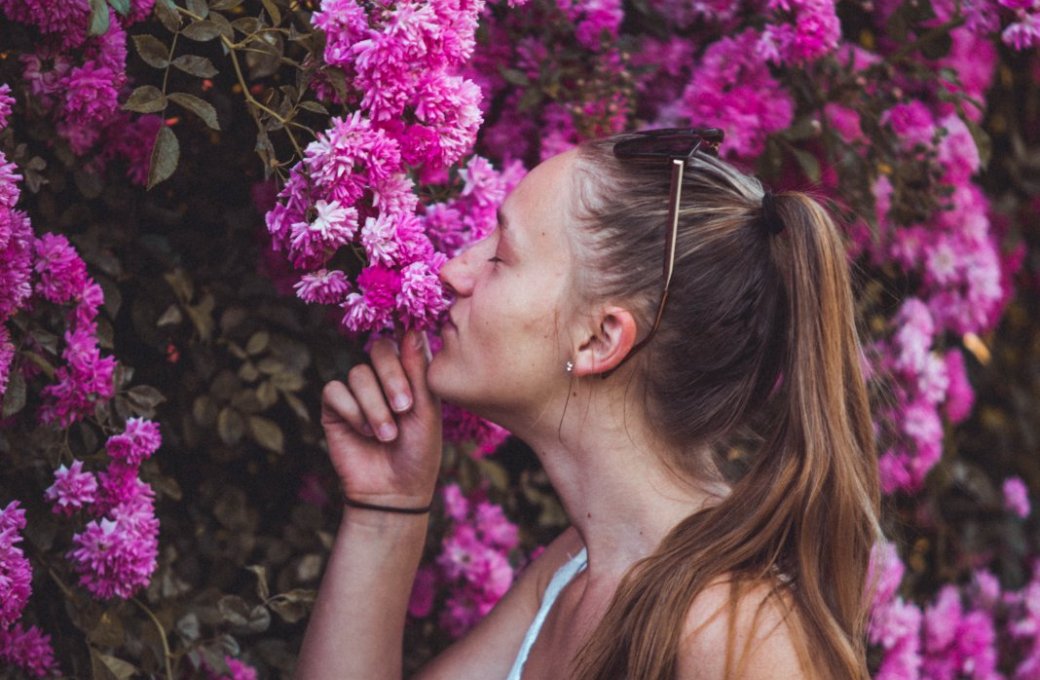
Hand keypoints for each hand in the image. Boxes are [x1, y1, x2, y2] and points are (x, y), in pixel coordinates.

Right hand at [320, 330, 441, 507]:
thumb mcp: (426, 411)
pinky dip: (354, 412)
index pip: (406, 341)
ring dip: (375, 407)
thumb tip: (413, 329)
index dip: (407, 346)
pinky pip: (336, 391)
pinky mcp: (335, 408)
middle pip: (379, 349)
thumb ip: (418, 372)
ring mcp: (358, 392)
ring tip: (388, 435)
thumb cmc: (419, 452)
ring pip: (358, 374)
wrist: (396, 490)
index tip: (412, 346)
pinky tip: (366, 433)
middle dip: (392, 378)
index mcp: (410, 374)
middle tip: (404, 408)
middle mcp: (383, 378)